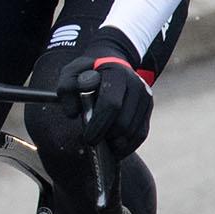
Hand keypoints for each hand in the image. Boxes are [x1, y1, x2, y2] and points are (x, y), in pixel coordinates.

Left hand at [33, 28, 153, 153]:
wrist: (110, 64)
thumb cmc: (87, 73)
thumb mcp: (71, 74)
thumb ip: (66, 89)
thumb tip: (73, 113)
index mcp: (116, 73)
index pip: (111, 104)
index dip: (99, 125)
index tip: (88, 138)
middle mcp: (136, 84)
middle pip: (123, 122)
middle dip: (107, 136)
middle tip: (93, 140)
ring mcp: (145, 96)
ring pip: (133, 131)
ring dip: (116, 143)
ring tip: (102, 142)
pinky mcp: (148, 108)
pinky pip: (141, 134)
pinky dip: (128, 146)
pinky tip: (115, 149)